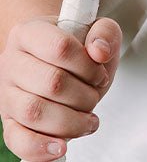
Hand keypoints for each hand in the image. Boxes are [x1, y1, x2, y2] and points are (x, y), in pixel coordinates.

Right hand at [0, 17, 120, 160]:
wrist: (60, 61)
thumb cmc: (77, 46)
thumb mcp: (97, 30)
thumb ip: (105, 33)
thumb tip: (100, 51)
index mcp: (30, 32)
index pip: (60, 47)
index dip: (87, 65)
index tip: (100, 73)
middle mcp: (12, 62)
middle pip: (51, 83)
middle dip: (84, 95)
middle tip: (95, 95)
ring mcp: (7, 94)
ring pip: (34, 113)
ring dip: (70, 121)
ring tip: (88, 119)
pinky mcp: (8, 121)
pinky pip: (16, 139)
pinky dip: (40, 147)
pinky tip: (61, 147)